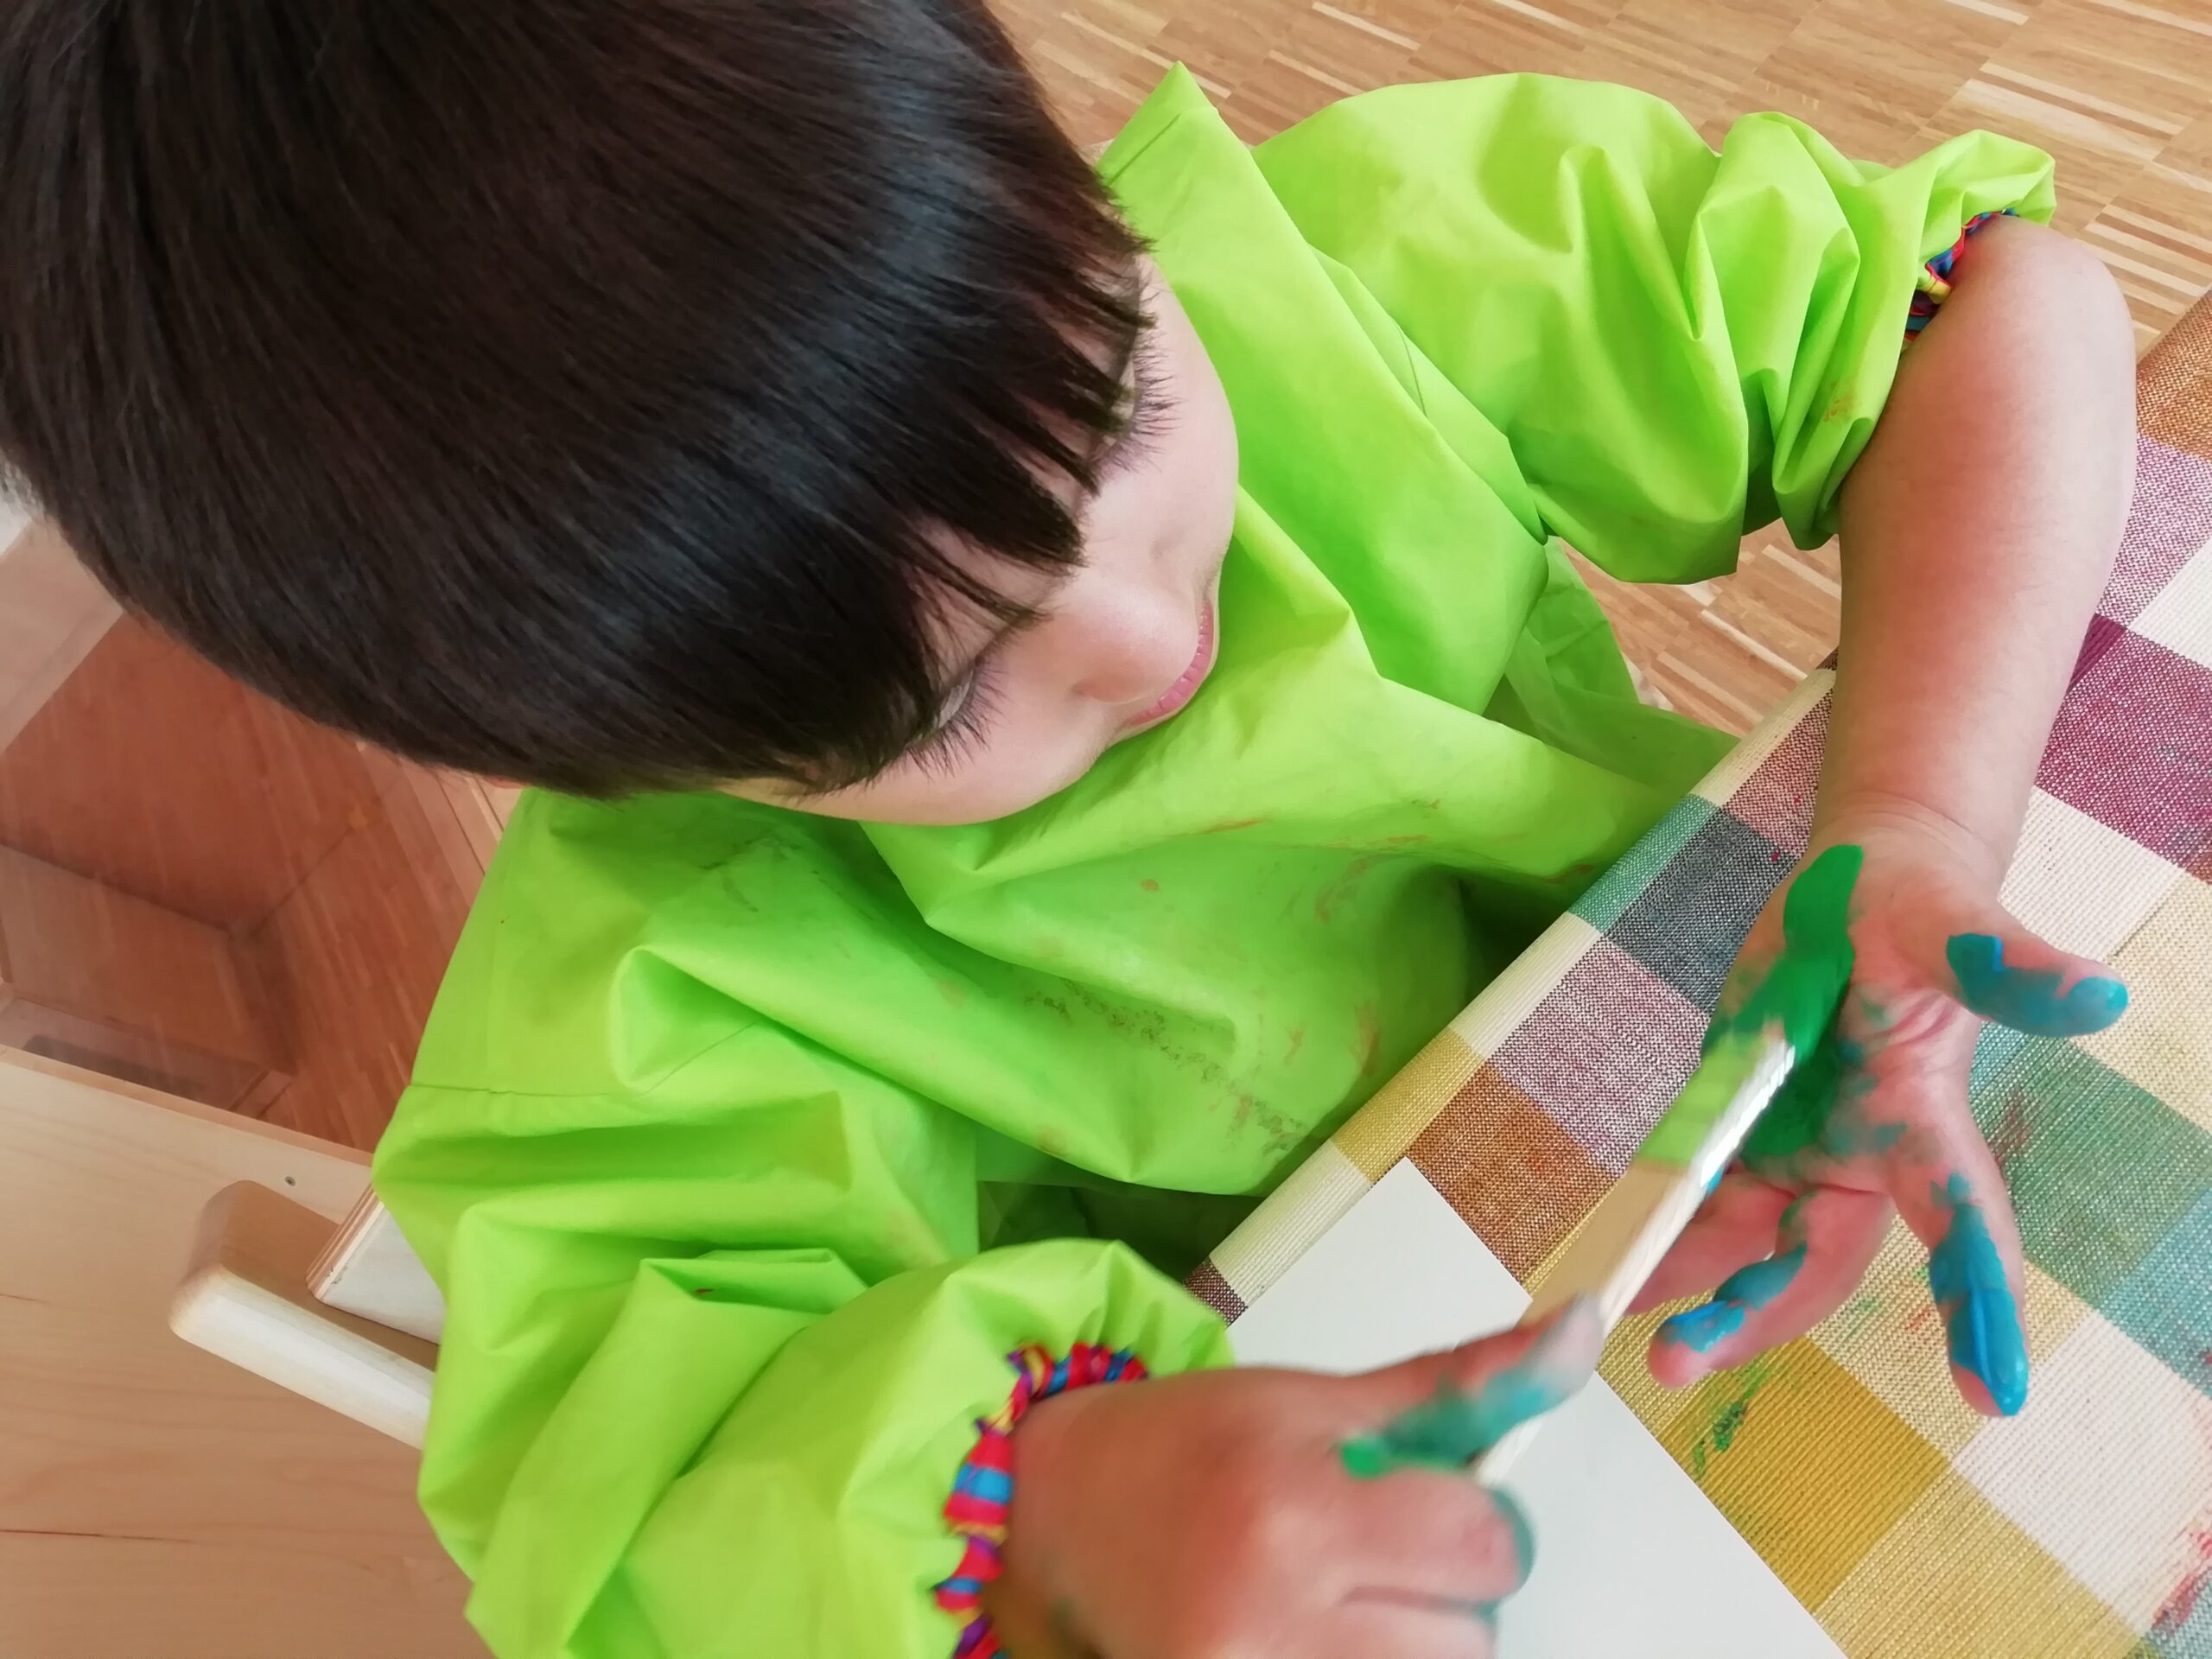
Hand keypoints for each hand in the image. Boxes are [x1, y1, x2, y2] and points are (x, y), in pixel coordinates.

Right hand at [987, 1303, 1604, 1658]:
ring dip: (1410, 1644)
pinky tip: (1314, 1632)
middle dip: (1441, 1590)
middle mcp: (1273, 1613)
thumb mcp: (1318, 1397)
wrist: (1054, 1514)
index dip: (1467, 1518)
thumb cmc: (1184, 1448)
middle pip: (1470, 1637)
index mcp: (1296, 1506)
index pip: (1482, 1542)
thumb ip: (1456, 1381)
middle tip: (1368, 1553)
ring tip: (1339, 1601)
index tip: (1418, 1502)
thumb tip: (1581, 1329)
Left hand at [1637, 815, 2127, 1415]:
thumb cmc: (1915, 907)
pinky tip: (1623, 1283)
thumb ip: (2005, 966)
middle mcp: (1860, 1156)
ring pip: (1752, 1249)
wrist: (1856, 894)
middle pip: (1816, 1261)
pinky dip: (1669, 1243)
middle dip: (1757, 1313)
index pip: (1961, 1221)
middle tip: (1680, 1357)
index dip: (1977, 1302)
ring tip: (1644, 1349)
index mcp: (1920, 1119)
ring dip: (1702, 1298)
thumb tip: (2102, 995)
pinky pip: (1704, 1202)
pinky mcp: (1745, 1130)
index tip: (1993, 1391)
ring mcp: (1797, 1151)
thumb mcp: (1950, 923)